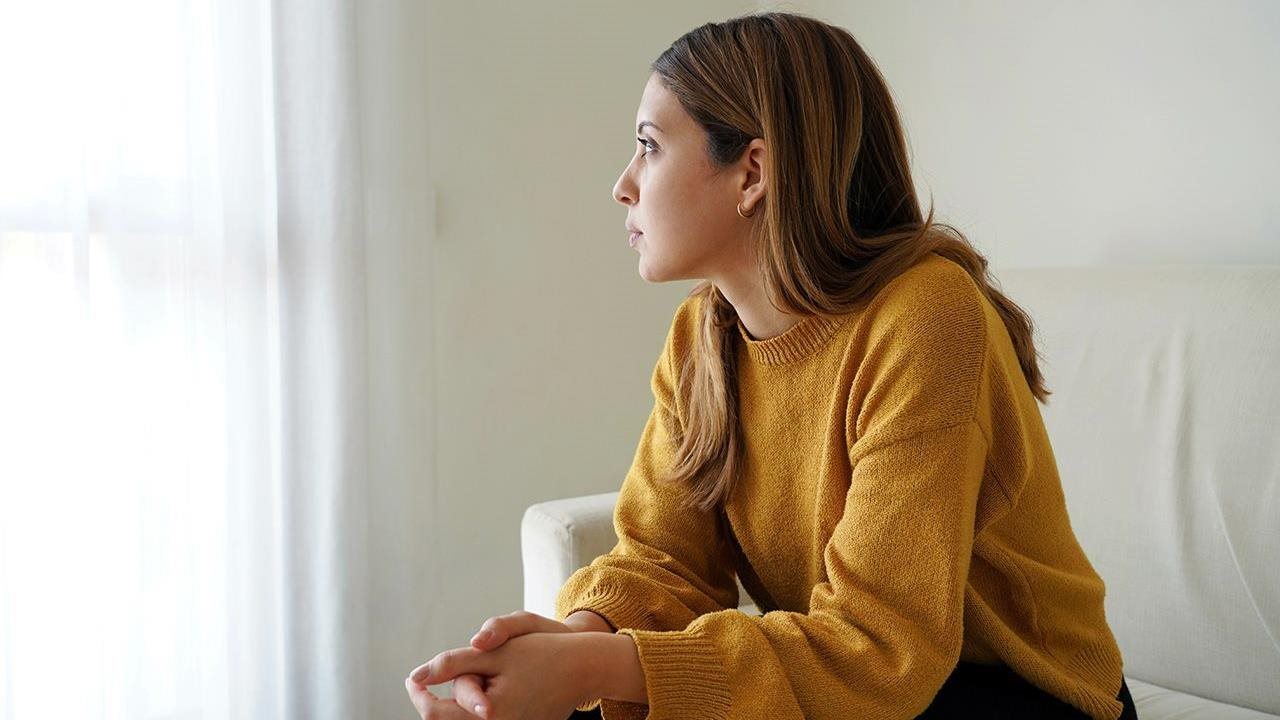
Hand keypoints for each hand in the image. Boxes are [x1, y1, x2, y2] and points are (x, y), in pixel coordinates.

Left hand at [407, 632, 596, 719]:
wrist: (583, 668)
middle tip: (426, 682)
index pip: (436, 712)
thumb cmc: (541, 654)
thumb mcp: (493, 653)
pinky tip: (478, 695)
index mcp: (489, 715)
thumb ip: (452, 664)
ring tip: (455, 684)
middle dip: (435, 702)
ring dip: (455, 707)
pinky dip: (474, 711)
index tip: (412, 677)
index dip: (419, 693)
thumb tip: (416, 675)